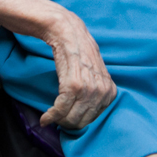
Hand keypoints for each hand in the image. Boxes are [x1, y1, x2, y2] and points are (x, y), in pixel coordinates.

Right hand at [40, 11, 115, 129]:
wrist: (69, 33)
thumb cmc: (80, 53)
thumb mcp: (96, 74)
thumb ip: (96, 92)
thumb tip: (87, 113)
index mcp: (110, 91)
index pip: (94, 119)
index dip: (79, 121)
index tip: (68, 119)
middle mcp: (102, 92)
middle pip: (83, 122)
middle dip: (68, 124)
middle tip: (57, 120)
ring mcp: (88, 90)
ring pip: (71, 118)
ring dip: (57, 121)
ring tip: (49, 118)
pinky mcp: (73, 86)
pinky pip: (61, 109)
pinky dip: (51, 116)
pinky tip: (45, 118)